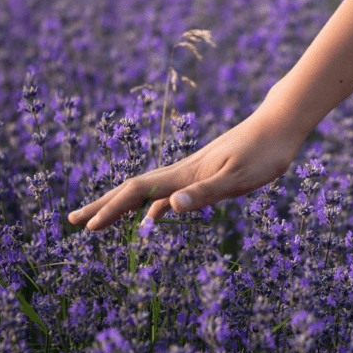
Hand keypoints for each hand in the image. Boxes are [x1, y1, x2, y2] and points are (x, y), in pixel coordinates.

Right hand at [67, 101, 303, 231]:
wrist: (280, 124)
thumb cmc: (265, 152)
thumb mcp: (238, 179)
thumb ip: (204, 194)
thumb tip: (167, 209)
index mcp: (186, 174)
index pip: (137, 193)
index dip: (110, 210)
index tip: (88, 228)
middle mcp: (183, 171)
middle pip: (133, 190)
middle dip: (102, 207)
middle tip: (72, 222)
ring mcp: (192, 172)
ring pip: (148, 192)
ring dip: (122, 207)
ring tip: (100, 221)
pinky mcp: (206, 173)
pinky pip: (169, 194)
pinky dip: (153, 207)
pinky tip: (152, 218)